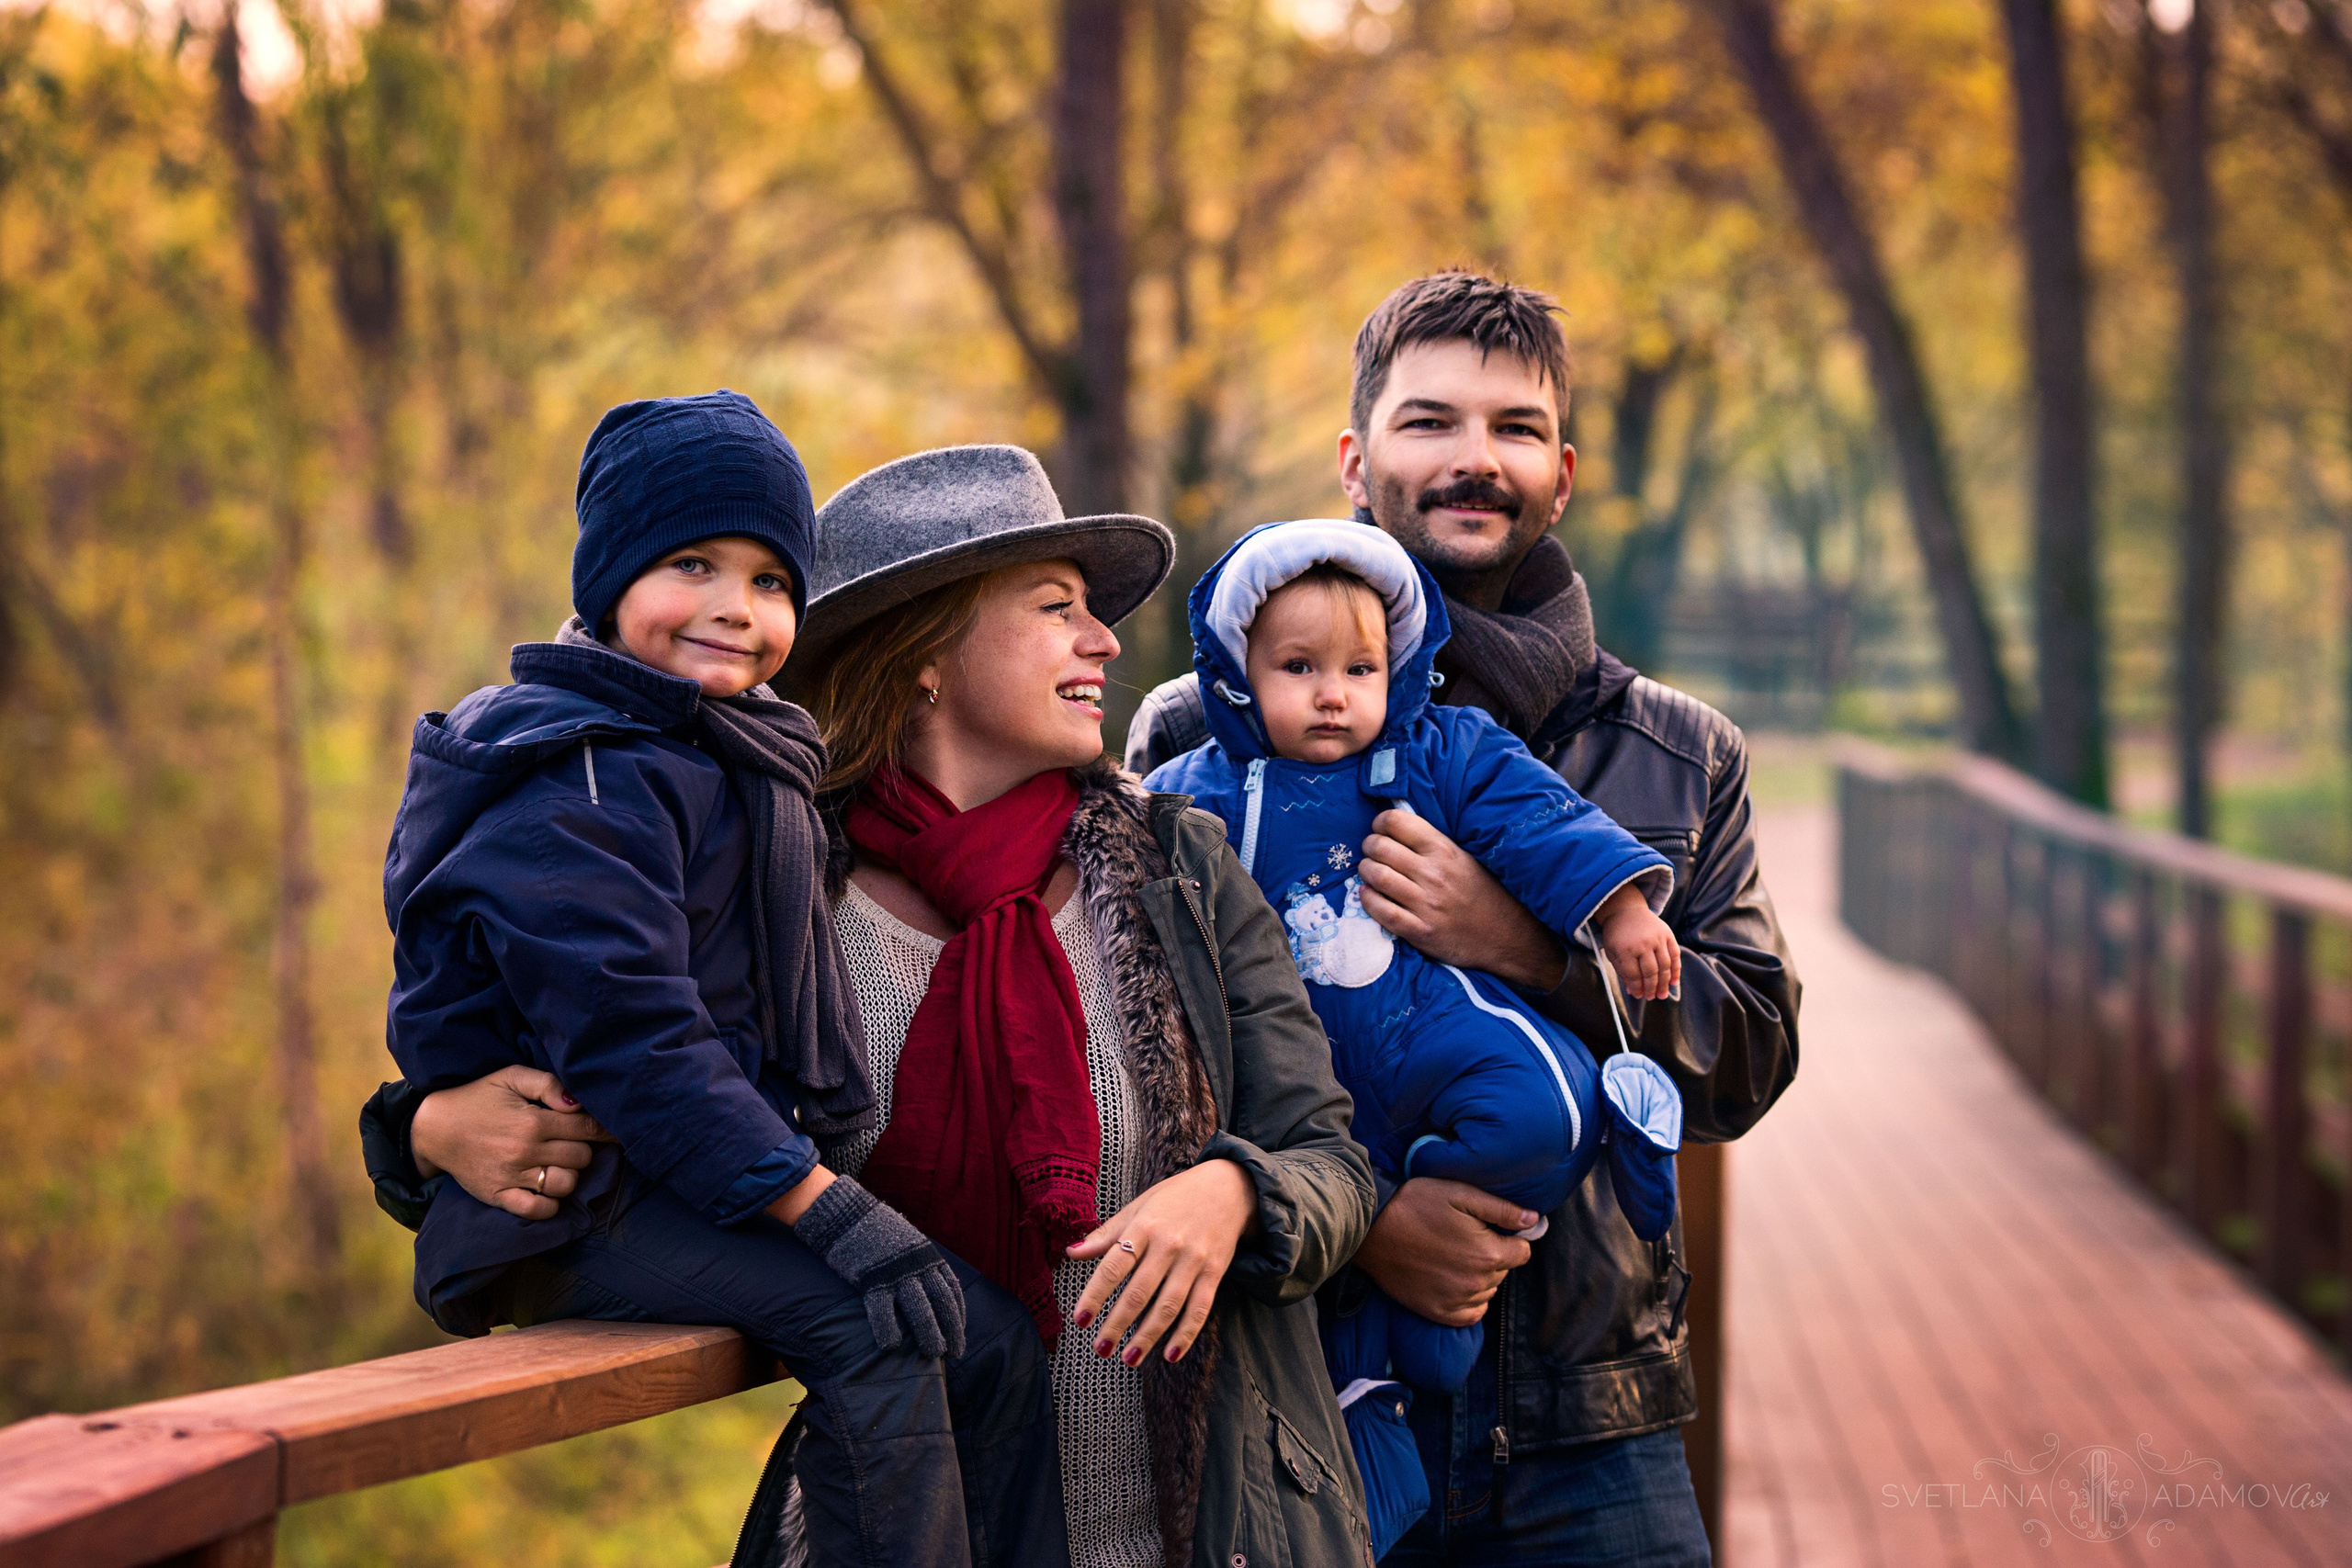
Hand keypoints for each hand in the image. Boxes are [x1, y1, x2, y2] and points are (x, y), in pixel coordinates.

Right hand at [410, 1066, 612, 1220]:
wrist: (434, 1127)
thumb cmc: (478, 1097)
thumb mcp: (511, 1077)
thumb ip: (548, 1084)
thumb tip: (577, 1103)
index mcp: (533, 1121)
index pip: (586, 1129)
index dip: (603, 1129)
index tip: (611, 1130)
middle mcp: (525, 1151)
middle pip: (581, 1158)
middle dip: (583, 1148)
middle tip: (571, 1142)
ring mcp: (512, 1177)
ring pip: (566, 1184)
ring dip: (569, 1175)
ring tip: (558, 1163)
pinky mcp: (499, 1196)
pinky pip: (538, 1209)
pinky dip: (550, 1203)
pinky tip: (547, 1188)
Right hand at [791, 1174, 967, 1359]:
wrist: (849, 1215)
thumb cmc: (879, 1233)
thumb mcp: (910, 1244)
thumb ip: (922, 1264)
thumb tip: (931, 1287)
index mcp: (928, 1257)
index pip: (951, 1289)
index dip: (957, 1314)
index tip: (959, 1334)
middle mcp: (918, 1265)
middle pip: (941, 1301)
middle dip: (950, 1328)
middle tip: (953, 1352)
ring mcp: (896, 1273)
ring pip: (919, 1308)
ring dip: (928, 1333)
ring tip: (932, 1354)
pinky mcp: (872, 1279)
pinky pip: (882, 1309)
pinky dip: (887, 1328)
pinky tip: (891, 1345)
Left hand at [1067, 1157, 1255, 1365]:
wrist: (1227, 1188)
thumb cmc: (1175, 1198)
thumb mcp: (1138, 1207)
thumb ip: (1106, 1234)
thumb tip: (1071, 1252)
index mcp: (1143, 1227)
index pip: (1113, 1266)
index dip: (1095, 1295)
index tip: (1079, 1320)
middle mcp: (1168, 1245)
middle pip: (1139, 1292)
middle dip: (1117, 1324)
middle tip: (1101, 1349)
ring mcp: (1193, 1260)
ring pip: (1168, 1306)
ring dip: (1147, 1336)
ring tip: (1129, 1358)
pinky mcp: (1214, 1273)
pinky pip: (1199, 1309)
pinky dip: (1186, 1335)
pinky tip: (1170, 1355)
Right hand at [1353, 1178, 1535, 1327]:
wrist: (1370, 1229)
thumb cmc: (1415, 1204)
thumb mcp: (1459, 1193)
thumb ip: (1501, 1208)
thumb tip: (1534, 1220)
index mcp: (1488, 1253)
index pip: (1522, 1252)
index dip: (1509, 1238)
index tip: (1490, 1228)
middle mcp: (1477, 1283)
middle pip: (1503, 1272)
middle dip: (1493, 1255)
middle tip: (1466, 1237)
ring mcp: (1457, 1301)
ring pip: (1487, 1292)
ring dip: (1480, 1277)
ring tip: (1455, 1255)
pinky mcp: (1437, 1312)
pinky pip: (1470, 1314)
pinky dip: (1469, 1300)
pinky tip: (1454, 1280)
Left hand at [1357, 809, 1566, 990]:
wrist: (1507, 934)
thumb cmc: (1482, 892)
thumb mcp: (1464, 857)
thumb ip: (1432, 842)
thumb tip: (1395, 825)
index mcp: (1444, 849)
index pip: (1396, 822)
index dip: (1380, 823)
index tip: (1379, 829)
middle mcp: (1434, 873)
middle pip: (1380, 848)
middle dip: (1368, 847)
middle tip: (1370, 852)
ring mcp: (1427, 904)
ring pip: (1377, 876)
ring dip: (1365, 871)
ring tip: (1369, 872)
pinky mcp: (1421, 931)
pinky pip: (1382, 911)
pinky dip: (1368, 900)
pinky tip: (1368, 895)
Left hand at [1599, 891, 1680, 1000]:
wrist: (1626, 910)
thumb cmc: (1617, 935)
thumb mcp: (1612, 953)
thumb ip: (1622, 972)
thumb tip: (1633, 992)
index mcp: (1625, 949)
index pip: (1634, 975)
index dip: (1637, 988)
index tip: (1638, 995)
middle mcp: (1642, 943)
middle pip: (1651, 972)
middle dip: (1651, 988)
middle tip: (1651, 997)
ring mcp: (1657, 938)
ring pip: (1665, 966)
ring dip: (1664, 983)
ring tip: (1662, 994)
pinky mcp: (1667, 934)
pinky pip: (1675, 955)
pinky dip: (1676, 970)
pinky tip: (1673, 982)